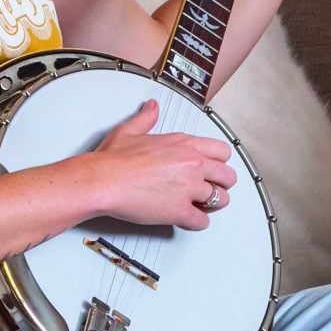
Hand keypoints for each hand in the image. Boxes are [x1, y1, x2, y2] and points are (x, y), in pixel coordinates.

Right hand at [86, 100, 235, 230]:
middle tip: (210, 189)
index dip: (219, 162)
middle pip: (228, 176)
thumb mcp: (130, 130)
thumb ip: (146, 118)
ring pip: (221, 200)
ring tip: (201, 205)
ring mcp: (189, 188)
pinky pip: (202, 221)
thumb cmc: (113, 160)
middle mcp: (192, 164)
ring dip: (213, 204)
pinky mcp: (180, 210)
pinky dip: (197, 222)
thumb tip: (151, 107)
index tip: (212, 169)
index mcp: (185, 143)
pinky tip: (188, 219)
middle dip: (221, 184)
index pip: (223, 151)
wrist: (102, 181)